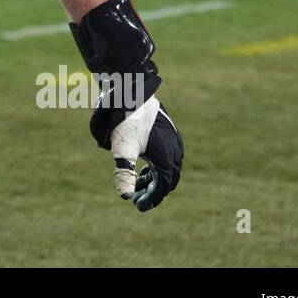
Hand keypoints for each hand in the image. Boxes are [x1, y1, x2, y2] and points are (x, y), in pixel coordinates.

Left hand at [108, 97, 182, 211]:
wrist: (131, 91)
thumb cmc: (126, 120)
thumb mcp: (123, 149)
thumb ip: (125, 173)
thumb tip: (125, 195)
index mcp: (167, 158)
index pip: (163, 186)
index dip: (151, 199)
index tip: (137, 206)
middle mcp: (175, 150)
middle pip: (167, 178)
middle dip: (152, 191)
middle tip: (137, 199)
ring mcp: (173, 140)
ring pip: (166, 167)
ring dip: (153, 178)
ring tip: (137, 184)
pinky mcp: (168, 132)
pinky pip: (166, 156)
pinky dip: (155, 166)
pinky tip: (143, 167)